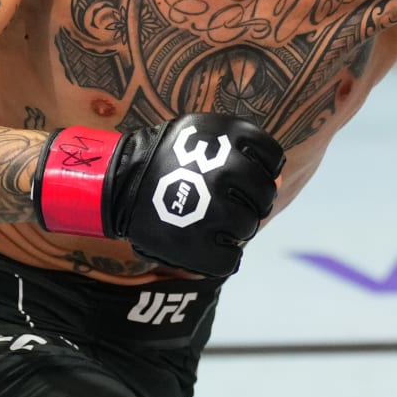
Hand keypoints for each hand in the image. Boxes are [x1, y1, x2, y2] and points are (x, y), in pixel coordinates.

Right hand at [33, 113, 284, 276]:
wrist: (116, 182)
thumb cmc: (168, 158)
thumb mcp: (205, 138)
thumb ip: (246, 154)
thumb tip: (280, 178)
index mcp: (231, 138)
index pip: (273, 161)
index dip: (261, 173)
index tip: (241, 179)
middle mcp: (227, 170)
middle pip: (265, 196)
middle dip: (251, 203)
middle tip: (224, 203)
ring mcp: (213, 209)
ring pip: (249, 228)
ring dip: (234, 229)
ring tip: (209, 222)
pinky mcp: (197, 245)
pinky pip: (230, 259)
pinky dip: (221, 256)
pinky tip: (204, 244)